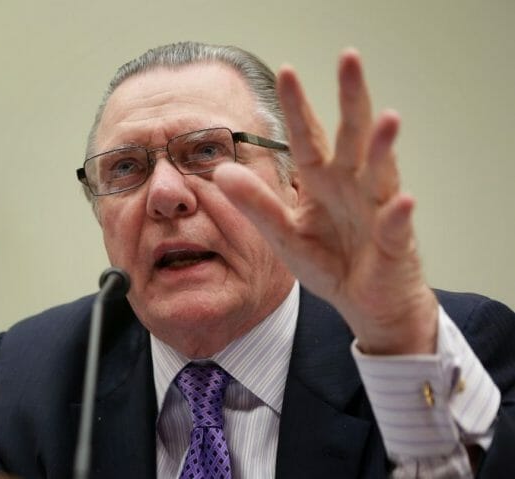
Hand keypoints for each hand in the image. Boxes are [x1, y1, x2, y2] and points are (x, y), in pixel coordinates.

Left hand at [214, 50, 437, 354]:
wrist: (364, 303)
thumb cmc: (329, 263)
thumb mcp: (283, 235)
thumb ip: (256, 204)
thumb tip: (223, 170)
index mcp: (322, 181)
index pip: (308, 136)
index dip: (298, 106)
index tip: (286, 70)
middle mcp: (352, 186)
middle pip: (352, 135)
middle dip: (351, 97)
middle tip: (349, 58)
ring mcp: (377, 210)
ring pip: (381, 171)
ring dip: (383, 146)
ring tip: (386, 120)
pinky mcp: (395, 242)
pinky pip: (396, 226)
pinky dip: (399, 215)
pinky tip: (403, 201)